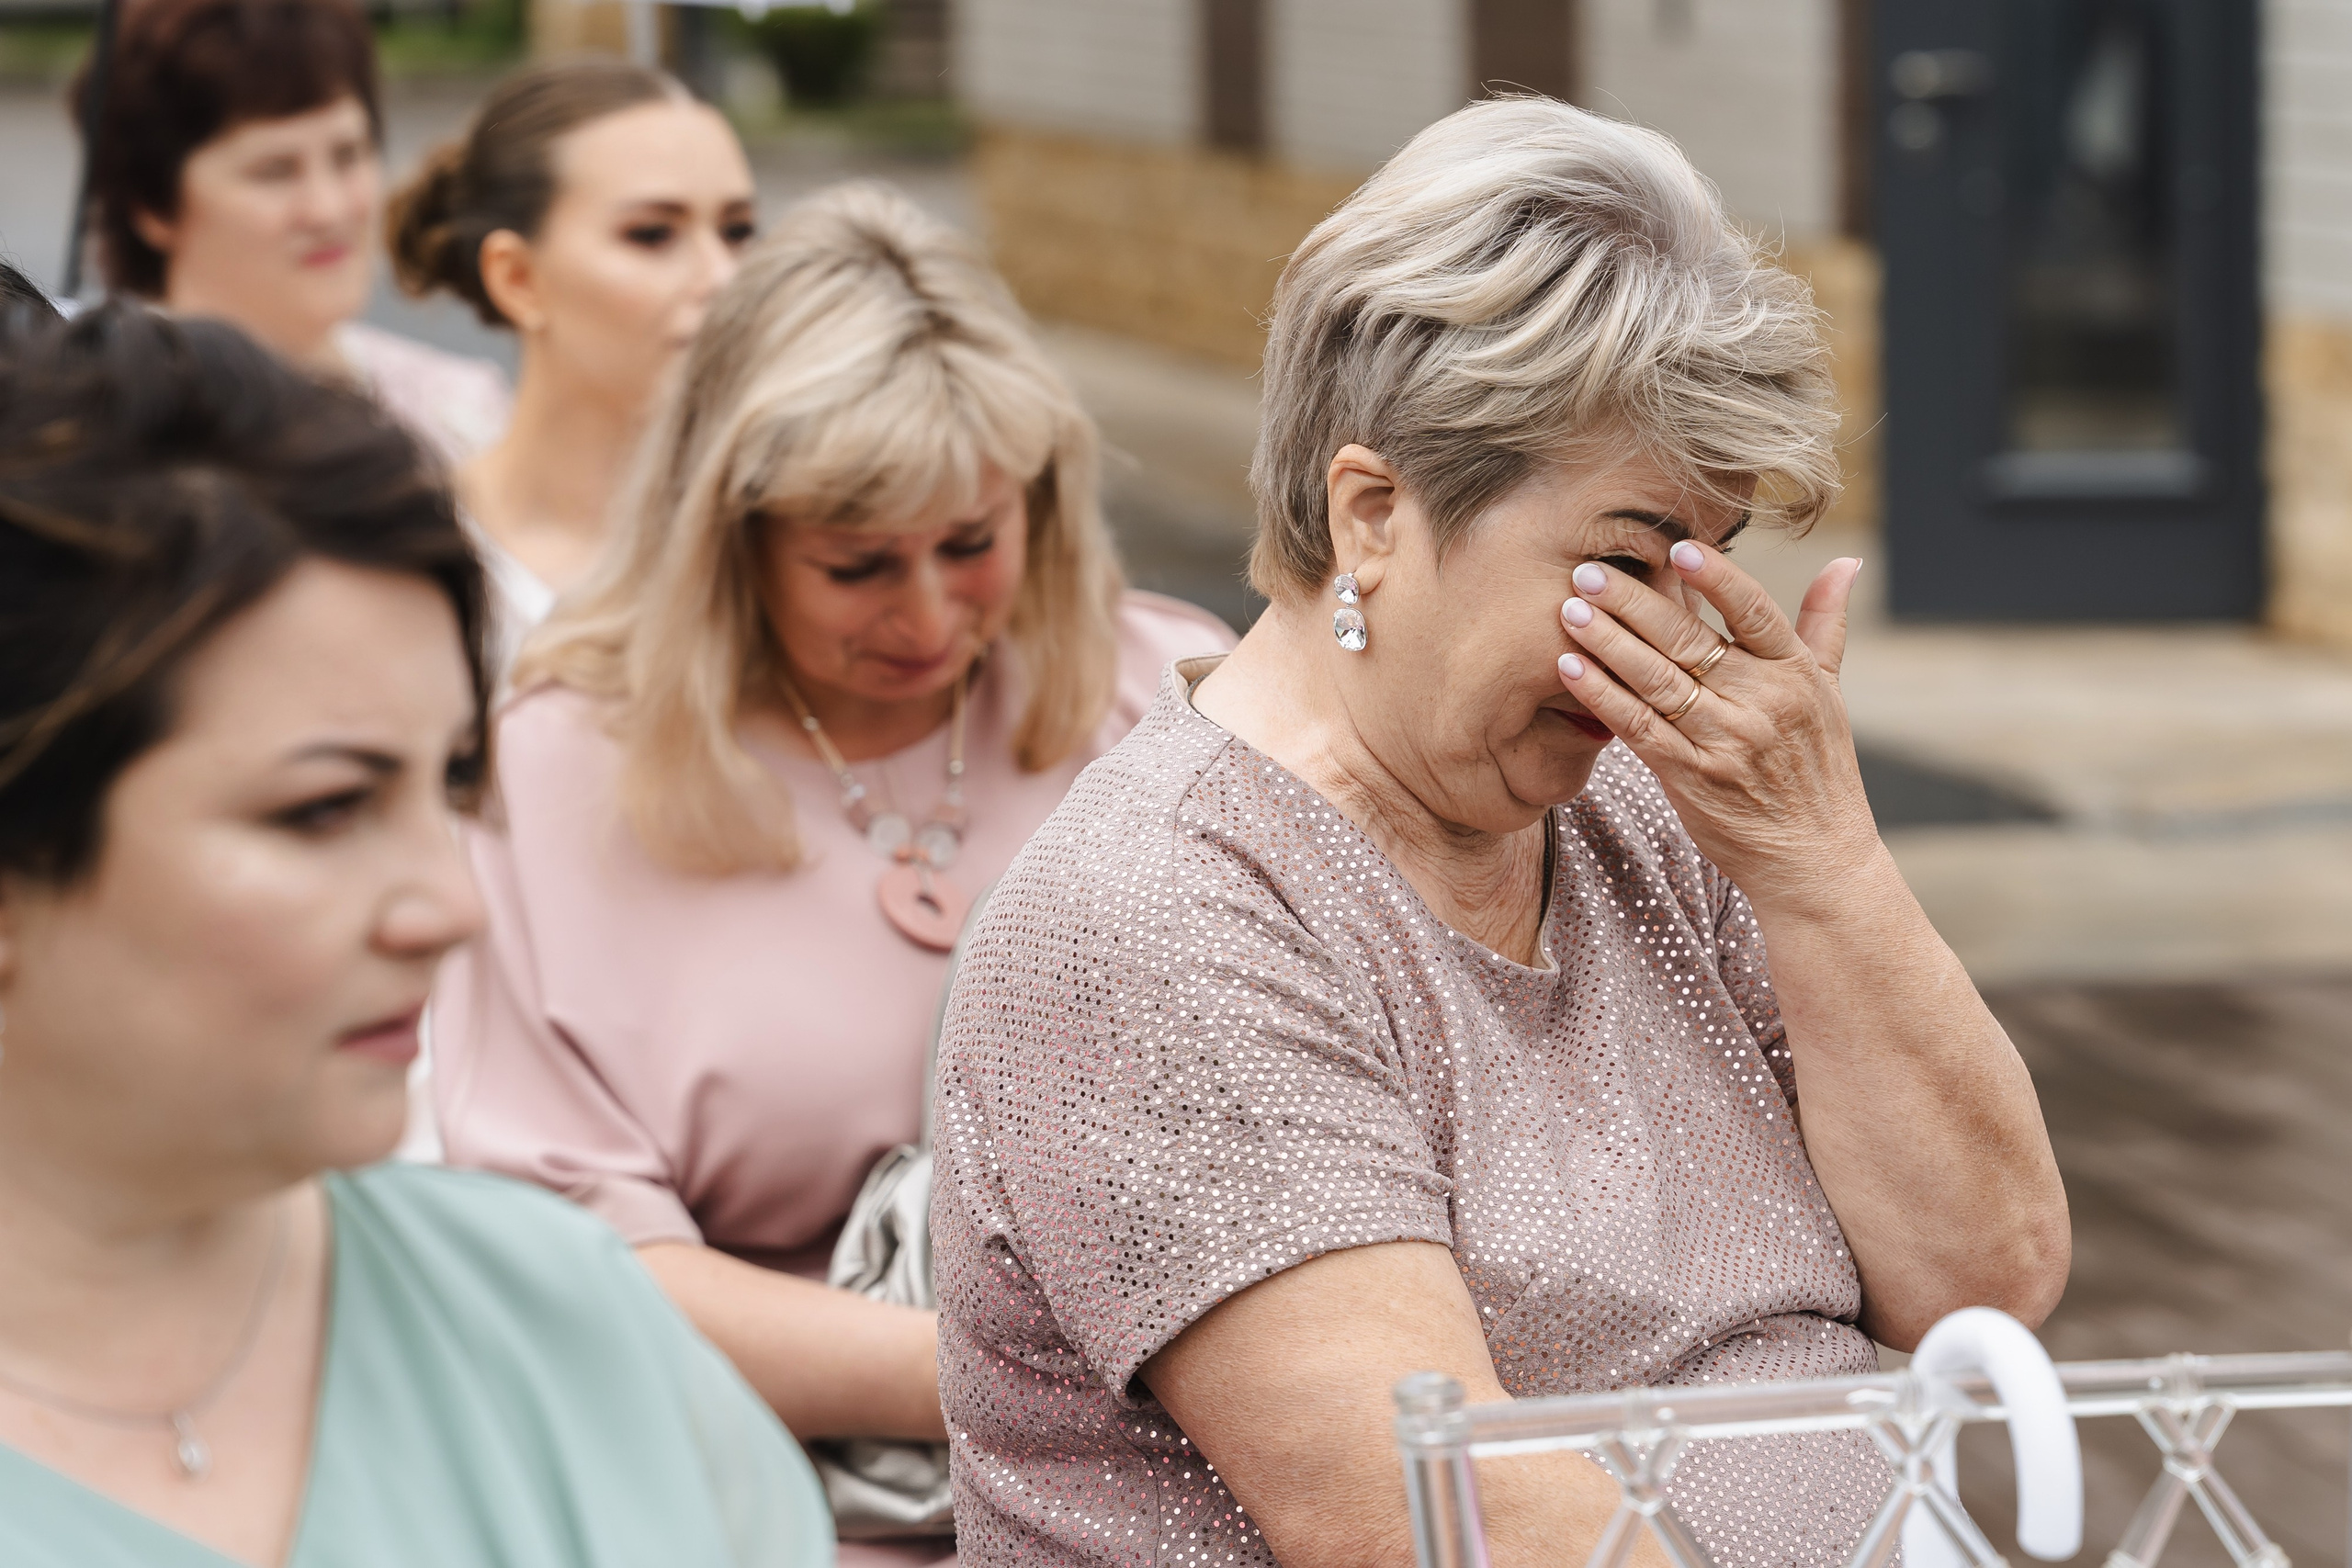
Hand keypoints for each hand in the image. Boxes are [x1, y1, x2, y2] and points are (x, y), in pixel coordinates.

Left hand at [1554, 540, 1880, 916]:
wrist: (1815, 861)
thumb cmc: (1818, 769)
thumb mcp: (1831, 694)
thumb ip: (1825, 625)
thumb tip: (1848, 562)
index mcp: (1796, 674)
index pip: (1753, 612)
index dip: (1715, 578)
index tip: (1676, 548)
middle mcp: (1761, 703)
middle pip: (1690, 641)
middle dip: (1635, 602)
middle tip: (1590, 569)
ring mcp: (1725, 742)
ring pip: (1657, 680)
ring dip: (1608, 642)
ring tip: (1569, 608)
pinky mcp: (1691, 777)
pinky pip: (1637, 729)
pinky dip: (1602, 696)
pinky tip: (1570, 667)